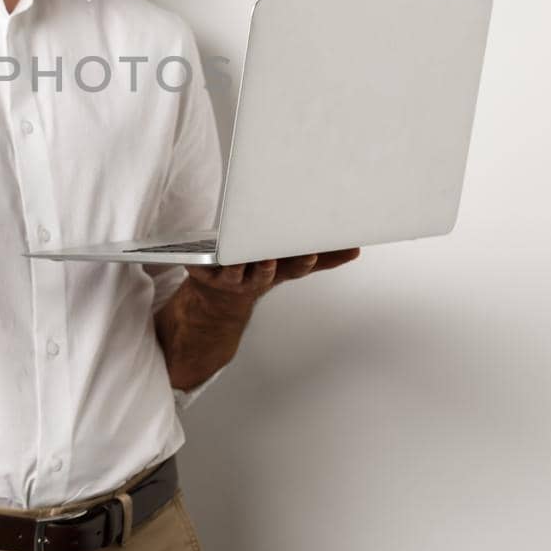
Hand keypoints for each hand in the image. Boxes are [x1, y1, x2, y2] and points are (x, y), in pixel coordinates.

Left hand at [183, 248, 361, 303]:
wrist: (219, 301)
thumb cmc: (258, 272)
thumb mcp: (289, 265)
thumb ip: (321, 258)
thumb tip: (355, 249)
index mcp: (276, 272)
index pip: (293, 269)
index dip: (301, 263)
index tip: (310, 253)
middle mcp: (254, 278)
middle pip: (263, 274)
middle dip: (267, 267)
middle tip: (270, 258)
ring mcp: (228, 279)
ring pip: (233, 274)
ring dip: (236, 267)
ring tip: (236, 259)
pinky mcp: (203, 275)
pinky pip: (198, 270)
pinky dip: (196, 266)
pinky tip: (195, 260)